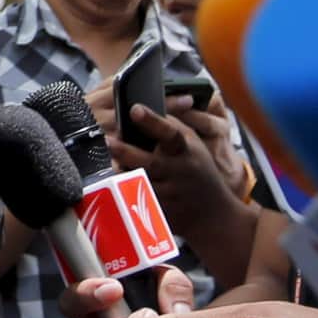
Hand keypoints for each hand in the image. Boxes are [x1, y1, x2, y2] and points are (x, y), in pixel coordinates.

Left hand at [114, 104, 258, 281]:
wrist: (214, 212)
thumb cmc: (198, 168)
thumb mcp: (193, 144)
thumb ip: (173, 127)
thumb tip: (150, 105)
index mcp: (186, 151)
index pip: (169, 132)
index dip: (152, 121)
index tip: (135, 109)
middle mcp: (178, 172)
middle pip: (150, 162)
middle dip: (127, 152)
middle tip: (107, 140)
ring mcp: (170, 194)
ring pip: (141, 184)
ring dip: (121, 174)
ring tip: (103, 163)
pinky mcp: (161, 211)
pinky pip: (139, 203)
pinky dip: (125, 194)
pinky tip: (110, 186)